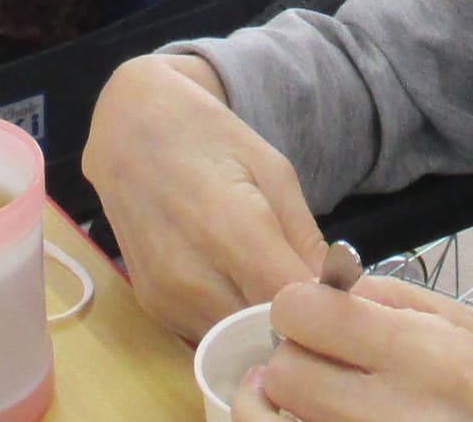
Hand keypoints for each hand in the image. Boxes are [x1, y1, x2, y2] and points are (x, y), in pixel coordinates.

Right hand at [82, 54, 324, 340]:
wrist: (130, 129)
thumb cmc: (209, 138)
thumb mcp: (273, 171)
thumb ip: (305, 238)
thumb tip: (339, 294)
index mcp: (232, 229)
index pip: (291, 303)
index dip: (323, 308)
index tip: (342, 298)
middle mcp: (192, 274)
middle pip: (264, 333)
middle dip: (295, 324)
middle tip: (314, 298)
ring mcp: (167, 296)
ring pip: (235, 343)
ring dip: (261, 328)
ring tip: (272, 286)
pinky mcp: (152, 307)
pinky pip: (207, 333)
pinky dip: (230, 321)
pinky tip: (236, 284)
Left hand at [234, 277, 472, 421]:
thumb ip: (407, 303)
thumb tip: (343, 290)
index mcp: (426, 357)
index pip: (301, 314)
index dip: (301, 311)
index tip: (318, 319)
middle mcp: (393, 416)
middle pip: (283, 376)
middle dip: (296, 364)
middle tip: (331, 370)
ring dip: (300, 413)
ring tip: (338, 406)